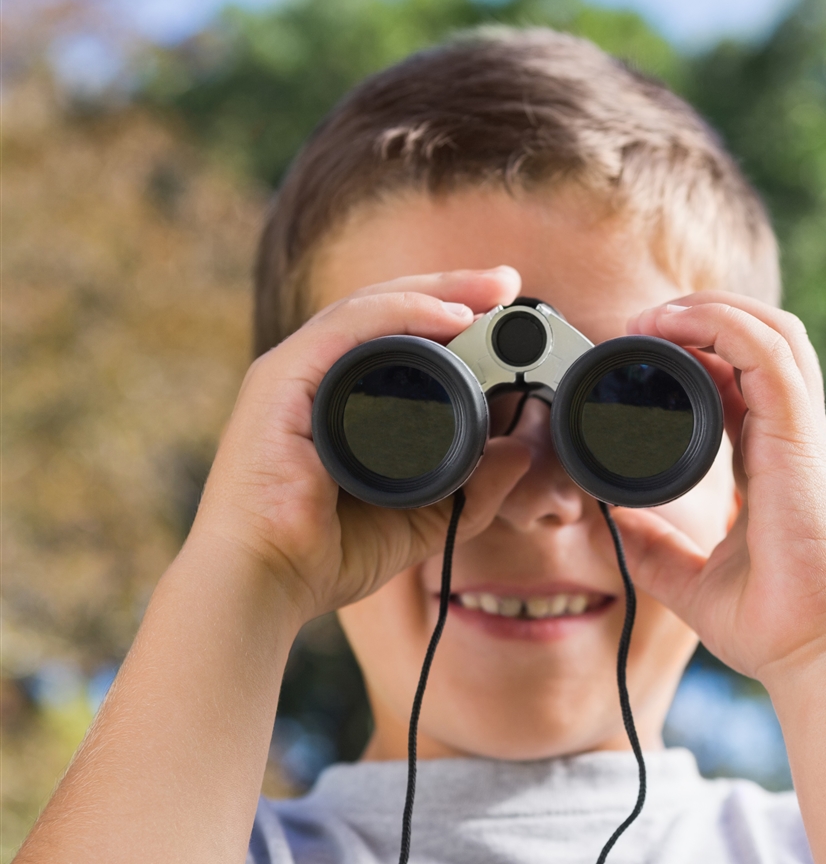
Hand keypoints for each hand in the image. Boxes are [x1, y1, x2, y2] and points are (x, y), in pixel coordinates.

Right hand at [190, 267, 530, 625]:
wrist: (265, 581)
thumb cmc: (323, 554)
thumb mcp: (420, 517)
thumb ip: (472, 490)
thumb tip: (522, 455)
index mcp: (339, 402)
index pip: (399, 342)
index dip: (451, 320)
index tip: (507, 316)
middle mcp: (315, 378)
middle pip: (390, 314)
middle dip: (454, 291)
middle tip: (509, 282)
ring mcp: (295, 372)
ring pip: (372, 308)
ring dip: (438, 291)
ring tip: (494, 288)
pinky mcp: (282, 378)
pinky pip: (349, 327)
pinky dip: (403, 313)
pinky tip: (452, 315)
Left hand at [608, 291, 825, 681]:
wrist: (813, 656)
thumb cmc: (770, 623)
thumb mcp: (687, 577)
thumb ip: (652, 545)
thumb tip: (610, 520)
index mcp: (766, 461)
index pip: (738, 382)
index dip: (693, 355)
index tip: (637, 356)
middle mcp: (786, 439)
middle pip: (759, 343)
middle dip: (701, 318)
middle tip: (638, 328)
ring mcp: (798, 434)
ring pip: (771, 333)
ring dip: (710, 310)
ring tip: (653, 318)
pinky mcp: (800, 439)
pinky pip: (768, 355)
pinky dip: (722, 325)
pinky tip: (673, 326)